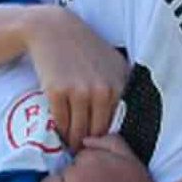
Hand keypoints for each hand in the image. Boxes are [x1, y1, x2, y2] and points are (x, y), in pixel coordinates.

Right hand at [23, 8, 127, 150]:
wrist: (53, 30)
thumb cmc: (85, 47)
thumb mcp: (114, 62)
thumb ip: (122, 85)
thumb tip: (128, 116)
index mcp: (118, 84)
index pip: (113, 123)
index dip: (104, 137)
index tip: (96, 144)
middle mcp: (102, 90)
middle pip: (96, 131)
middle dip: (88, 143)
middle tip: (82, 151)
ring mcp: (79, 91)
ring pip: (77, 131)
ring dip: (73, 141)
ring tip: (70, 146)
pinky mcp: (57, 92)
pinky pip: (60, 122)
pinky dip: (59, 130)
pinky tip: (59, 132)